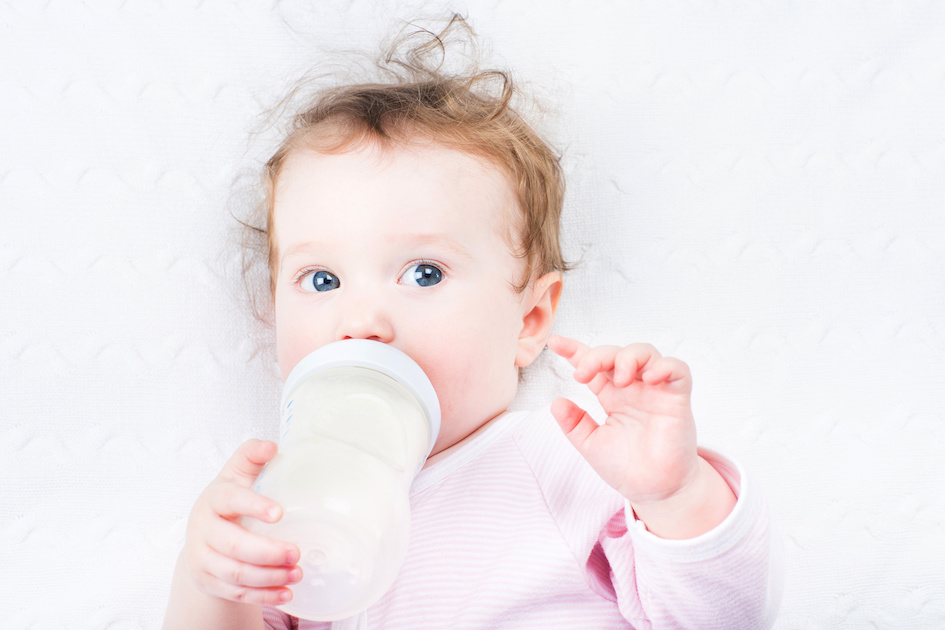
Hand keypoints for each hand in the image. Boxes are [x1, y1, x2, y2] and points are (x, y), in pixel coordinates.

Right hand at [181, 439, 300, 604]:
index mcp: (214, 499)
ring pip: (236, 573)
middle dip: (267, 552)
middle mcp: (204, 530)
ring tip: (297, 573)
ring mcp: (204, 559)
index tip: (280, 513)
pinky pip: (237, 593)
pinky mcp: (210, 581)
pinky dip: (263, 596)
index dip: (254, 506)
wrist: (202, 537)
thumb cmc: (228, 501)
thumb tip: (271, 446)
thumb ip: (251, 457)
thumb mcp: (237, 475)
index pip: (231, 501)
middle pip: (233, 545)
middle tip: (296, 553)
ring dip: (269, 577)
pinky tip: (287, 593)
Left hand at [548, 335, 734, 537]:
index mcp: (611, 397)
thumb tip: (556, 402)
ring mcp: (655, 391)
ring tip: (620, 379)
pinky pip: (678, 370)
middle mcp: (633, 389)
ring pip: (646, 353)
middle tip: (584, 373)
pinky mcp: (677, 399)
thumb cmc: (626, 468)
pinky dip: (665, 366)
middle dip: (598, 355)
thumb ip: (574, 425)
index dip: (575, 351)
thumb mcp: (591, 445)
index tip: (554, 343)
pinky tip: (650, 378)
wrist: (654, 492)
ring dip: (628, 357)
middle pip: (616, 354)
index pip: (593, 367)